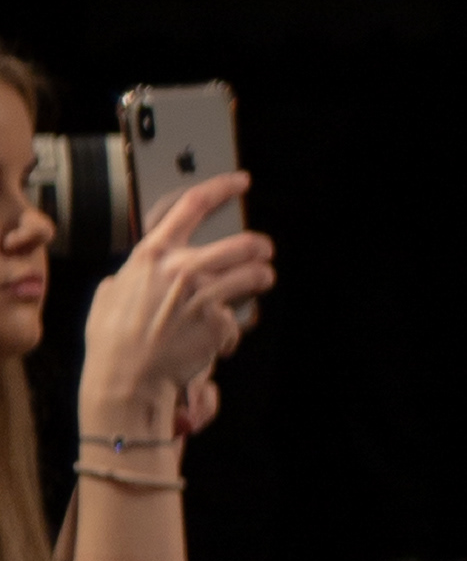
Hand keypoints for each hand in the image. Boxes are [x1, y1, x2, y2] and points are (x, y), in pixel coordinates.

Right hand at [80, 170, 276, 436]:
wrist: (126, 379)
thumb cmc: (112, 341)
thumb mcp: (108, 294)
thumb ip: (128, 276)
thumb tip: (133, 274)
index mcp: (153, 255)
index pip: (192, 205)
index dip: (222, 187)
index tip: (240, 181)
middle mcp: (183, 269)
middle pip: (243, 243)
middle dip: (260, 246)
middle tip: (263, 251)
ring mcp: (205, 295)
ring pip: (256, 275)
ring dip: (262, 278)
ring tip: (260, 282)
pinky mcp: (220, 322)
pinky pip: (239, 319)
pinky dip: (232, 329)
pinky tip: (217, 339)